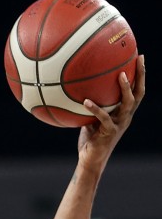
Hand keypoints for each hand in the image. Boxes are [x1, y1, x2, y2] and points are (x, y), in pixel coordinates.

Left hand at [78, 54, 144, 169]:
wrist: (90, 160)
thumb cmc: (90, 140)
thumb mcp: (90, 119)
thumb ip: (90, 106)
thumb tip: (78, 88)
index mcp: (123, 113)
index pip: (136, 91)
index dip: (140, 75)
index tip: (139, 58)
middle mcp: (125, 117)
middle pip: (138, 93)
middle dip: (141, 75)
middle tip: (139, 59)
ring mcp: (119, 125)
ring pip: (127, 103)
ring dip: (125, 89)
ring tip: (121, 75)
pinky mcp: (109, 132)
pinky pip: (103, 117)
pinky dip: (95, 109)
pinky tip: (86, 101)